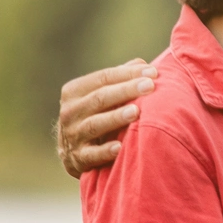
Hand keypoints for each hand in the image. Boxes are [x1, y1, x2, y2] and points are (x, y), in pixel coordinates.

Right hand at [57, 60, 155, 177]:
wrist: (72, 154)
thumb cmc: (95, 117)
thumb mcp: (100, 96)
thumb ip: (118, 80)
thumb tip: (141, 64)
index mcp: (74, 91)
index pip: (103, 78)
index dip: (127, 74)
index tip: (152, 73)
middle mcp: (70, 112)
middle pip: (100, 98)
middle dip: (126, 90)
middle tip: (150, 86)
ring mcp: (72, 135)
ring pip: (95, 124)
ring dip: (116, 117)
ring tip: (136, 111)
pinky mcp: (77, 159)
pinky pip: (91, 155)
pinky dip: (105, 151)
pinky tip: (120, 146)